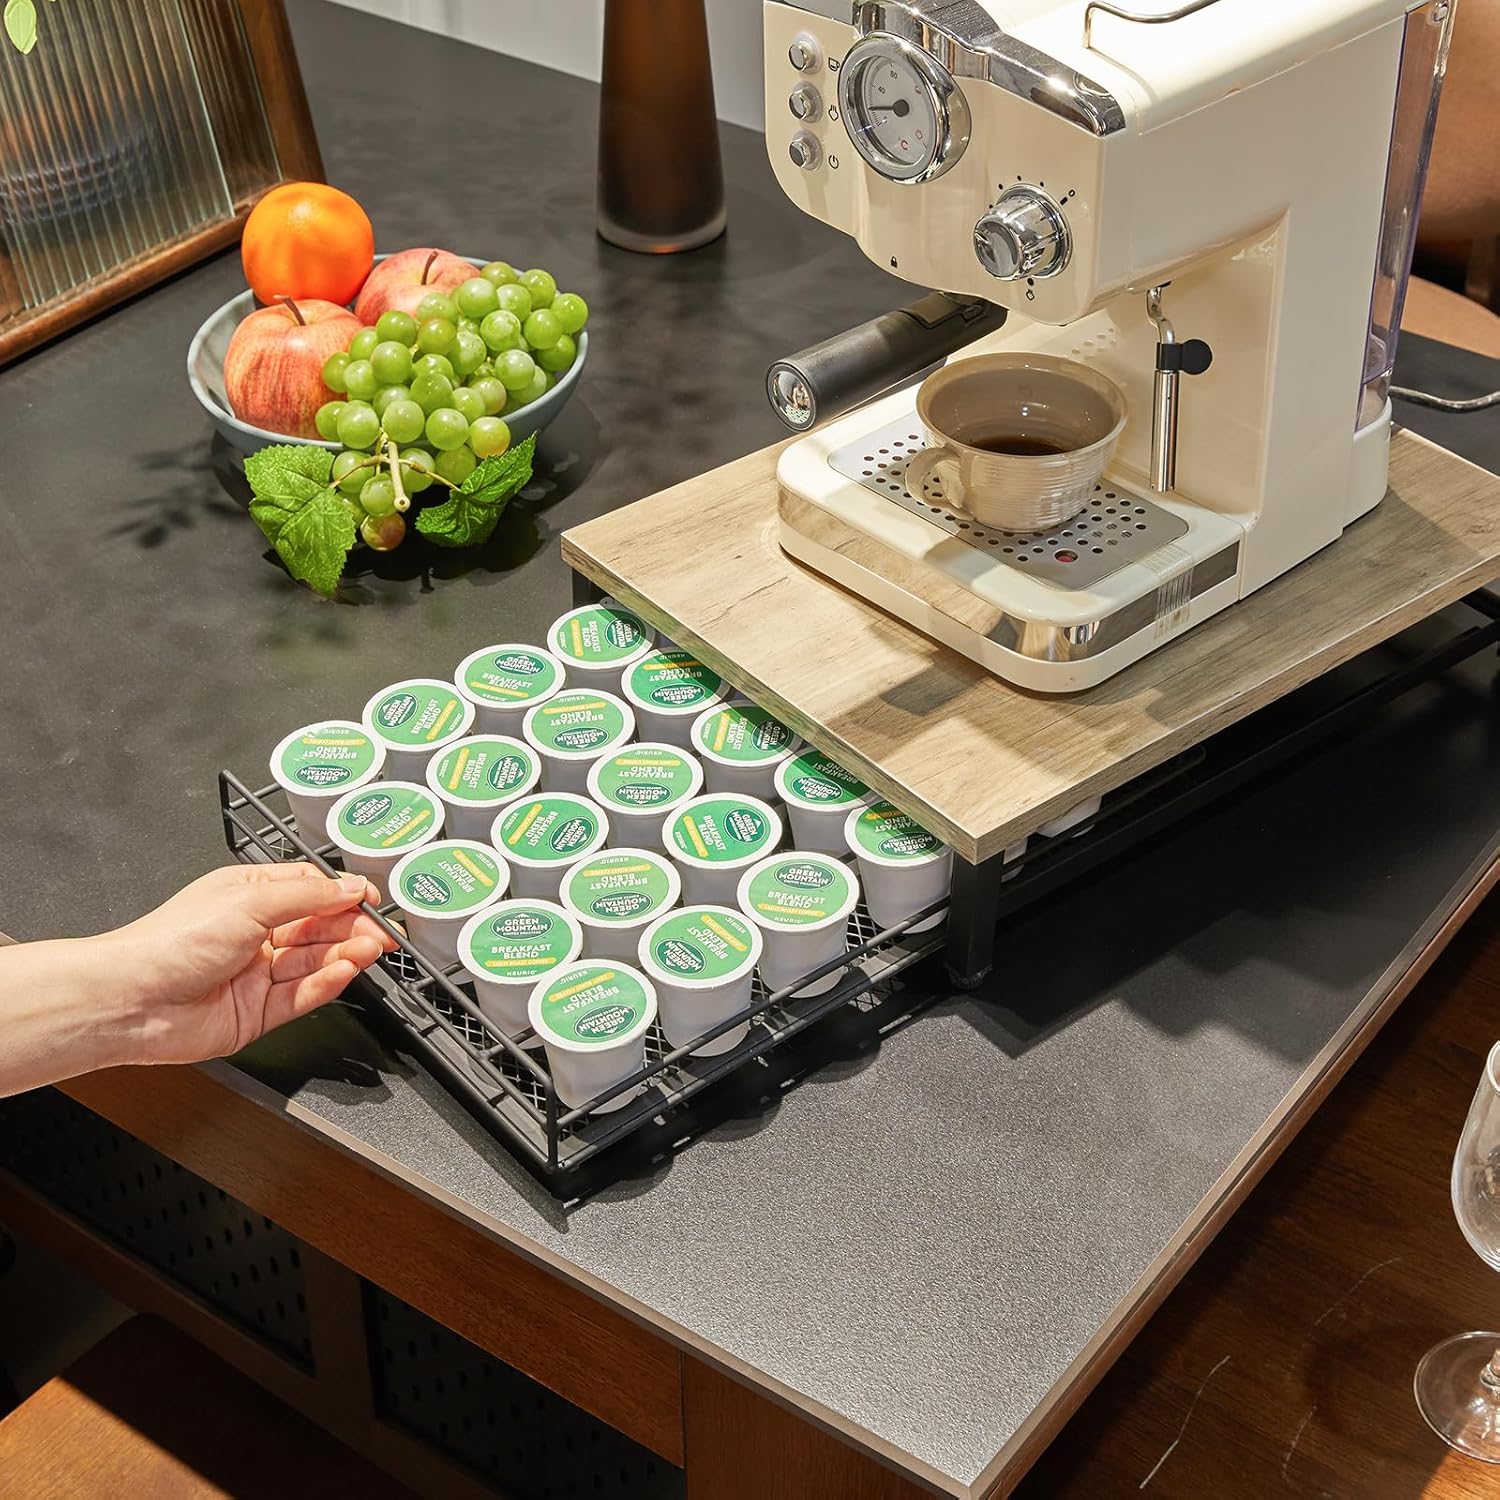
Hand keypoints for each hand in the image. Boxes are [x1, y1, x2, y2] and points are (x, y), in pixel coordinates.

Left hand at [106, 863, 395, 1065]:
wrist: (132, 999)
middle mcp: (254, 933)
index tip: (372, 899)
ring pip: (314, 962)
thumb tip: (351, 886)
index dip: (342, 895)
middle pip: (318, 928)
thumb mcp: (250, 901)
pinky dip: (326, 984)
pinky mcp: (258, 1012)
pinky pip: (302, 996)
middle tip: (383, 932)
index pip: (310, 890)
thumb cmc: (171, 941)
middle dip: (352, 928)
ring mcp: (256, 974)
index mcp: (248, 896)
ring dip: (345, 955)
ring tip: (371, 950)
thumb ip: (309, 895)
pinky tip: (345, 972)